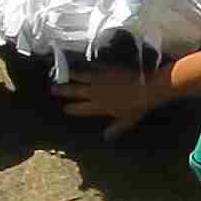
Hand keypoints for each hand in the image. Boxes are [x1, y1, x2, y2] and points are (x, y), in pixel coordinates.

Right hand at [60, 65, 176, 137]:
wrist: (148, 87)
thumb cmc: (139, 105)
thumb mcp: (128, 120)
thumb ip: (115, 128)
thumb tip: (106, 138)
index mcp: (100, 106)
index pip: (81, 109)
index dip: (71, 109)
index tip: (63, 108)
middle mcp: (96, 92)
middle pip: (75, 92)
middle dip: (63, 91)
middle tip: (52, 89)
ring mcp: (100, 79)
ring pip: (81, 77)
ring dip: (69, 76)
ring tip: (60, 74)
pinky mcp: (106, 68)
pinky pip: (92, 66)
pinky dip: (84, 65)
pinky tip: (78, 62)